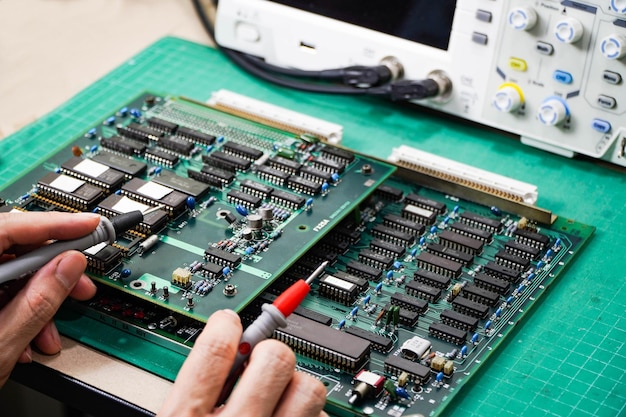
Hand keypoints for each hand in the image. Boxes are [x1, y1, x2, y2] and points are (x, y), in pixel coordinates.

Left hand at [0, 211, 99, 386]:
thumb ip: (38, 301)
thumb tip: (69, 266)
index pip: (7, 229)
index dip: (53, 225)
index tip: (87, 225)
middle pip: (10, 251)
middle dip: (52, 271)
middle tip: (80, 285)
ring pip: (7, 275)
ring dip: (38, 300)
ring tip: (52, 330)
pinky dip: (18, 310)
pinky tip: (29, 337)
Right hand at [158, 310, 327, 416]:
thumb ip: (192, 395)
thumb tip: (225, 351)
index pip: (216, 347)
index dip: (227, 325)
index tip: (231, 321)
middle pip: (275, 357)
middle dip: (270, 353)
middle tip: (261, 365)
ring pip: (309, 387)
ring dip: (297, 386)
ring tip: (281, 397)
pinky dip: (309, 415)